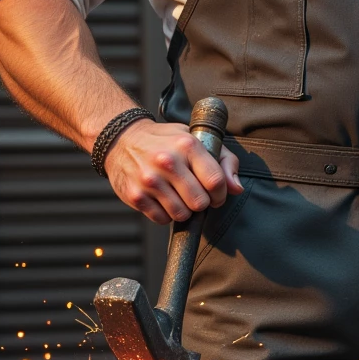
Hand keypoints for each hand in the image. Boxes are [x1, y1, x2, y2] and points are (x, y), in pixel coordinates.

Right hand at [104, 119, 241, 224]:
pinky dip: (165, 214)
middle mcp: (168, 161)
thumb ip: (224, 161)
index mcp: (187, 145)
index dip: (220, 194)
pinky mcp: (136, 195)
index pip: (216, 181)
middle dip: (201, 203)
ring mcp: (149, 180)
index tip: (215, 194)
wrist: (122, 140)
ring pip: (182, 214)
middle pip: (200, 202)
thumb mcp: (196, 140)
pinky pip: (162, 219)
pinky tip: (162, 199)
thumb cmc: (166, 141)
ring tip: (178, 197)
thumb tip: (236, 189)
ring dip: (184, 211)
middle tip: (194, 195)